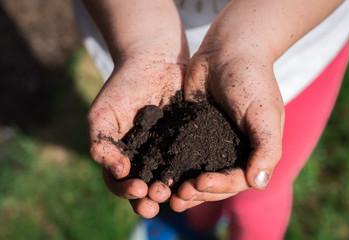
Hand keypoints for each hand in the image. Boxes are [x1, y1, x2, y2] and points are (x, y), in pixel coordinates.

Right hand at [87, 55, 186, 217]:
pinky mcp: (189, 143)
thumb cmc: (123, 86)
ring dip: (171, 191)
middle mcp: (145, 159)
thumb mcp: (103, 114)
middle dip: (150, 198)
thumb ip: (101, 143)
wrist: (154, 61)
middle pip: (145, 189)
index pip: (120, 183)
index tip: (138, 189)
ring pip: (169, 180)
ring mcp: (168, 152)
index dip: (126, 191)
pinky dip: (192, 173)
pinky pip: (191, 162)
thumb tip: (117, 171)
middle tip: (158, 197)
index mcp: (121, 156)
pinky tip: (196, 177)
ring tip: (176, 192)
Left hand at [170, 5, 284, 210]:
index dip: (219, 187)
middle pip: (213, 183)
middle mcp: (230, 152)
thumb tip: (259, 184)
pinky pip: (179, 154)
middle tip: (178, 196)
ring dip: (181, 186)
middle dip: (197, 192)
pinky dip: (170, 166)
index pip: (236, 180)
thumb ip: (266, 147)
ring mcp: (208, 143)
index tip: (199, 184)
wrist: (228, 49)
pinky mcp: (189, 132)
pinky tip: (157, 173)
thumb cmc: (252, 79)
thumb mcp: (264, 112)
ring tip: (165, 194)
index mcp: (252, 152)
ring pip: (194, 173)